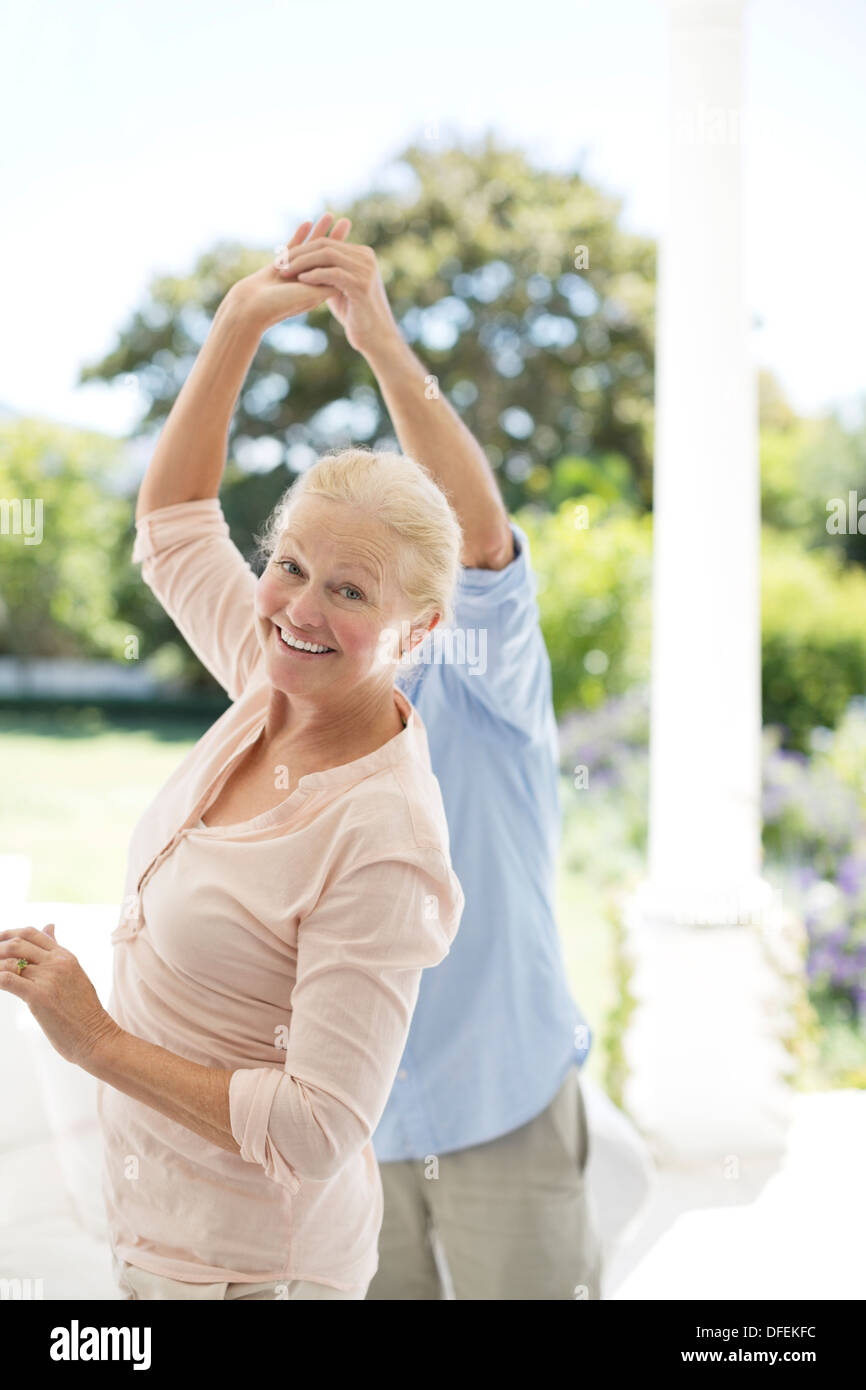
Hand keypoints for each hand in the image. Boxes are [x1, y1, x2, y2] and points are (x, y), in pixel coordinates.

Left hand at [0, 923, 118, 1068]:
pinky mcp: (38, 996)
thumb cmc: (84, 1011)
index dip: (10, 934)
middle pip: (18, 943)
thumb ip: (58, 952)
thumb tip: (50, 927)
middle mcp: (57, 963)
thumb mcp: (74, 973)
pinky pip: (7, 980)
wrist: (96, 1036)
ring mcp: (48, 978)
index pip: (33, 933)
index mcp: (66, 956)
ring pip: (9, 962)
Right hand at [227, 212, 352, 330]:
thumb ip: (327, 285)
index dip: (345, 257)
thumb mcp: (309, 296)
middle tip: (347, 222)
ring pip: (308, 248)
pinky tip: (307, 221)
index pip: (334, 270)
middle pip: (324, 256)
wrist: (250, 307)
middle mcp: (306, 281)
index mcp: (315, 290)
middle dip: (335, 239)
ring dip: (319, 232)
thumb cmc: (280, 305)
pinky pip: (291, 246)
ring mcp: (292, 272)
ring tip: (329, 215)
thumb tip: (347, 276)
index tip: (357, 244)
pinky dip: (300, 235)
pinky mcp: (279, 265)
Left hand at [275, 224, 399, 355]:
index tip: (284, 258)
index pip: (327, 243)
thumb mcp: (341, 288)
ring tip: (286, 271)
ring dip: (303, 262)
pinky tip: (301, 279)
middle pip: (326, 245)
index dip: (303, 248)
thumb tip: (308, 265)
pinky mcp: (362, 284)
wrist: (376, 338)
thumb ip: (330, 273)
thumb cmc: (356, 316)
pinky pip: (333, 273)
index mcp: (362, 255)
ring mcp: (365, 270)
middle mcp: (366, 258)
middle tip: (280, 262)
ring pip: (328, 255)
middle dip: (300, 253)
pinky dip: (315, 274)